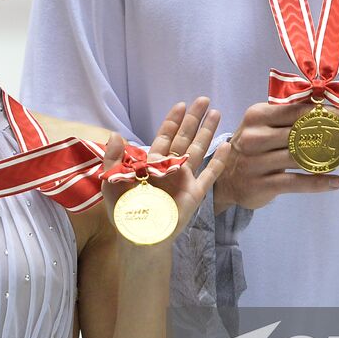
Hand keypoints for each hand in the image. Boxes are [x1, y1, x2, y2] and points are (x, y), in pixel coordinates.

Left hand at [100, 98, 229, 243]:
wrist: (139, 237)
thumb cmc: (124, 213)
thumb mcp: (112, 182)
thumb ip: (113, 158)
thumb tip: (115, 134)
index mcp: (152, 163)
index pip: (165, 136)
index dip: (173, 120)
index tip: (181, 104)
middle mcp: (171, 167)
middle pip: (185, 137)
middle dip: (194, 119)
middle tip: (204, 99)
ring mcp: (185, 179)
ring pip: (199, 149)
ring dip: (207, 132)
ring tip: (217, 113)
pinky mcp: (195, 193)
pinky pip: (209, 174)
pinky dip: (218, 160)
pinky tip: (227, 145)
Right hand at [213, 102, 338, 213]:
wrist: (224, 179)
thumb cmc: (253, 147)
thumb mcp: (263, 124)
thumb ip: (290, 114)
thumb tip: (329, 105)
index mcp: (258, 115)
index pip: (299, 111)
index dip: (330, 112)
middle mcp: (255, 136)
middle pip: (305, 133)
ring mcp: (257, 162)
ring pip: (303, 158)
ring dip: (336, 156)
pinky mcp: (261, 185)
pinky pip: (295, 183)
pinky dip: (318, 182)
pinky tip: (337, 182)